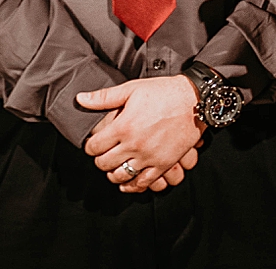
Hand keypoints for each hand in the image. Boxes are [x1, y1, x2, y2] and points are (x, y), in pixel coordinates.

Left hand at [78, 76, 204, 193]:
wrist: (195, 99)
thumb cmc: (164, 91)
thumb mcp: (132, 89)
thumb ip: (104, 97)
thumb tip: (80, 99)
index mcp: (124, 126)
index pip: (94, 147)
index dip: (90, 146)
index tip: (94, 143)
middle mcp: (134, 144)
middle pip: (104, 164)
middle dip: (100, 160)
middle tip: (103, 154)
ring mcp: (149, 156)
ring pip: (121, 175)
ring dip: (113, 173)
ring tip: (115, 166)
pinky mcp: (164, 163)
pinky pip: (143, 182)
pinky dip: (133, 185)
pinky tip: (128, 181)